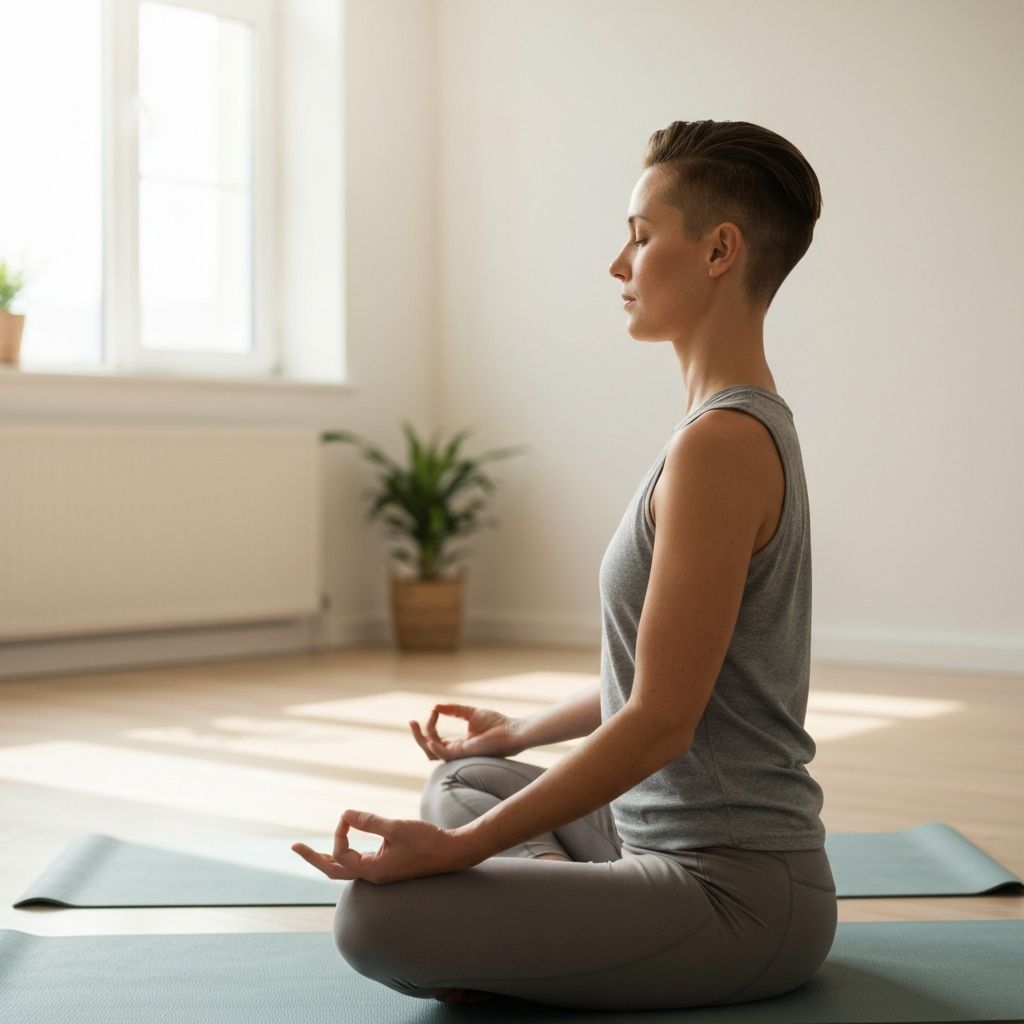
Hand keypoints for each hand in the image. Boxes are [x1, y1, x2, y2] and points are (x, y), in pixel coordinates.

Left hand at [292, 810, 477, 883]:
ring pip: (345, 869)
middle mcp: (372, 876)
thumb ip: (369, 822)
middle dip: (313, 858)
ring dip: (327, 858)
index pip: (341, 853)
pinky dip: (346, 855)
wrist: (453, 853)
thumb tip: (345, 814)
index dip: (339, 831)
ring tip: (311, 852)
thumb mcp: (396, 828)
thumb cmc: (427, 841)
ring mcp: (380, 873)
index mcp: (372, 871)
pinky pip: (358, 864)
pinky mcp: (387, 867)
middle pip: (333, 871)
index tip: (348, 814)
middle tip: (293, 847)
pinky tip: (345, 846)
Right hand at [409, 703, 520, 760]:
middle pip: (428, 749)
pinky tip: (430, 738)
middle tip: (411, 722)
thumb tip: (436, 706)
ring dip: (422, 739)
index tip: (434, 709)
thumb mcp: (470, 713)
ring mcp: (460, 754)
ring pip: (432, 753)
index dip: (430, 725)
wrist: (511, 731)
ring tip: (417, 724)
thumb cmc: (496, 724)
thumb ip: (454, 710)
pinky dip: (435, 746)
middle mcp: (456, 751)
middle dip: (418, 736)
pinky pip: (445, 755)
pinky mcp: (465, 754)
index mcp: (457, 745)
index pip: (435, 739)